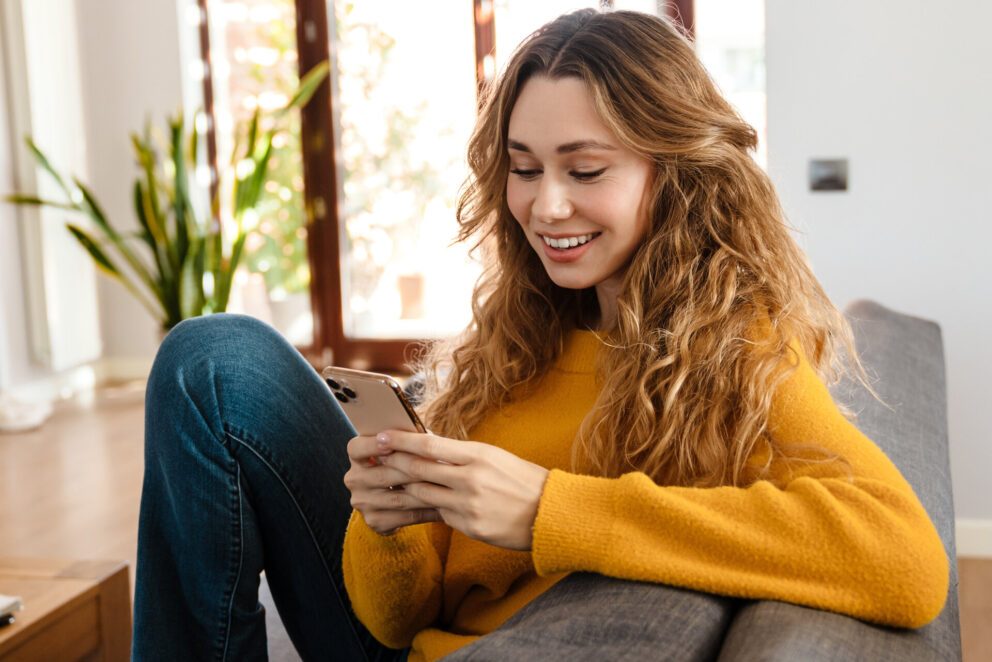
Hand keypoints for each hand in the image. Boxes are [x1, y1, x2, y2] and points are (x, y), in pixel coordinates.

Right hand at [344, 435, 442, 535]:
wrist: (395, 499)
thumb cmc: (403, 463)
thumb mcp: (401, 448)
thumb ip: (408, 441)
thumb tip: (427, 437)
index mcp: (357, 456)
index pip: (357, 449)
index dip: (372, 445)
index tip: (388, 443)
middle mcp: (355, 479)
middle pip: (385, 474)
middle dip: (414, 470)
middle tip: (440, 466)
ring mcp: (363, 502)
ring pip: (398, 498)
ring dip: (425, 492)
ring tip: (447, 487)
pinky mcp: (374, 521)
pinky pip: (406, 516)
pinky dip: (426, 511)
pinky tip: (443, 505)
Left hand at [375, 430, 550, 550]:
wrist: (550, 512)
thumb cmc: (522, 481)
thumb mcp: (494, 457)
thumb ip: (462, 454)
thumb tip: (429, 447)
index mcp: (477, 454)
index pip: (429, 444)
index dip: (400, 440)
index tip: (381, 437)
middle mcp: (470, 478)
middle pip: (418, 468)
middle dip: (392, 463)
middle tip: (372, 458)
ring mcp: (468, 504)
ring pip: (422, 493)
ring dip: (402, 488)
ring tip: (385, 482)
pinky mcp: (468, 526)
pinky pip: (438, 515)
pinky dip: (426, 507)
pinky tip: (414, 504)